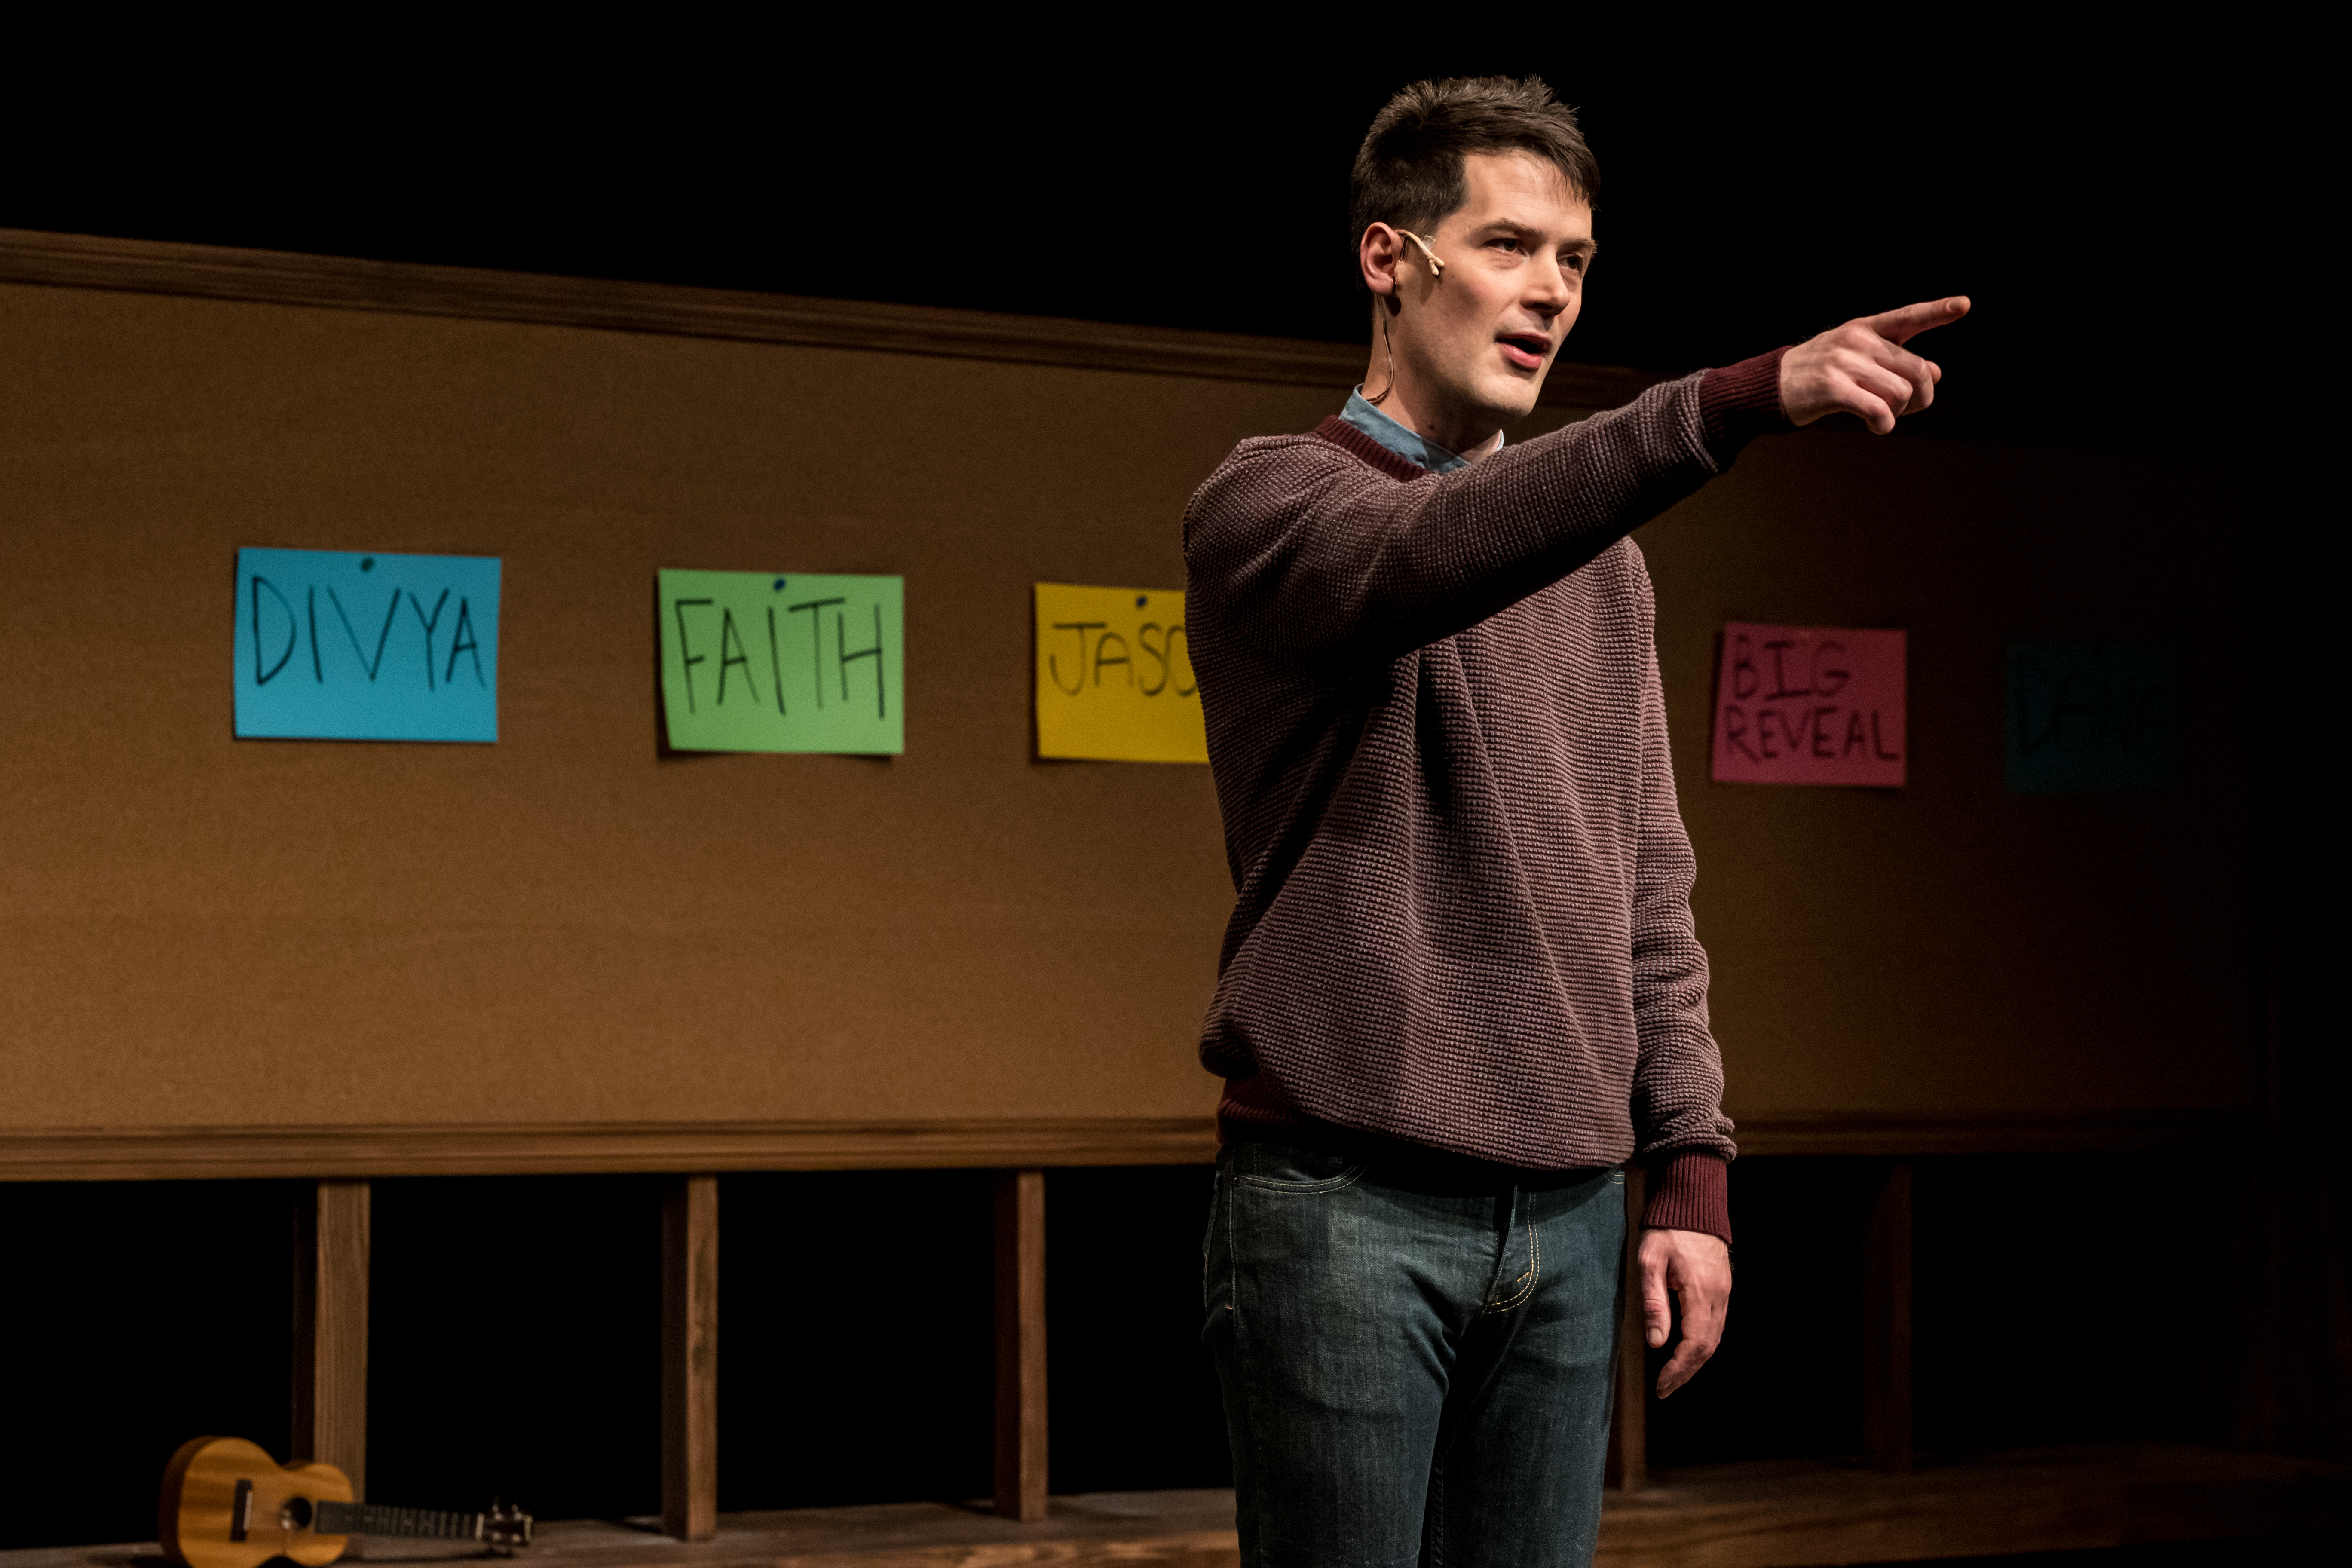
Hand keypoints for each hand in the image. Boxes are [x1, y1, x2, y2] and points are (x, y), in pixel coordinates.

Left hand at [1640, 1226, 1730, 1397]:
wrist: (1695, 1204)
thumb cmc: (1667, 1229)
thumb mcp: (1650, 1260)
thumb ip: (1653, 1302)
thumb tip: (1656, 1342)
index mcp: (1699, 1291)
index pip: (1694, 1343)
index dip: (1679, 1369)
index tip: (1663, 1385)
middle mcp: (1718, 1296)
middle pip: (1708, 1347)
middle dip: (1687, 1372)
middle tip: (1666, 1389)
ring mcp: (1724, 1292)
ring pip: (1715, 1338)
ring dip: (1696, 1361)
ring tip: (1675, 1376)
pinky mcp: (1723, 1288)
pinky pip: (1717, 1325)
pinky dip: (1704, 1344)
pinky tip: (1689, 1350)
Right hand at [1780, 296, 1970, 433]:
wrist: (1772, 386)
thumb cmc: (1819, 374)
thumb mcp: (1856, 359)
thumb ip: (1895, 362)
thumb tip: (1936, 373)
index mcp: (1865, 328)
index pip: (1908, 317)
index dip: (1938, 310)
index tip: (1965, 304)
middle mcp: (1858, 341)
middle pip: (1917, 370)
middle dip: (1920, 397)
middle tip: (1904, 410)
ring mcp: (1844, 363)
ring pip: (1901, 393)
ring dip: (1898, 413)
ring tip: (1881, 417)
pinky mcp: (1833, 388)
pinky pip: (1879, 410)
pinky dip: (1884, 424)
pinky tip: (1876, 427)